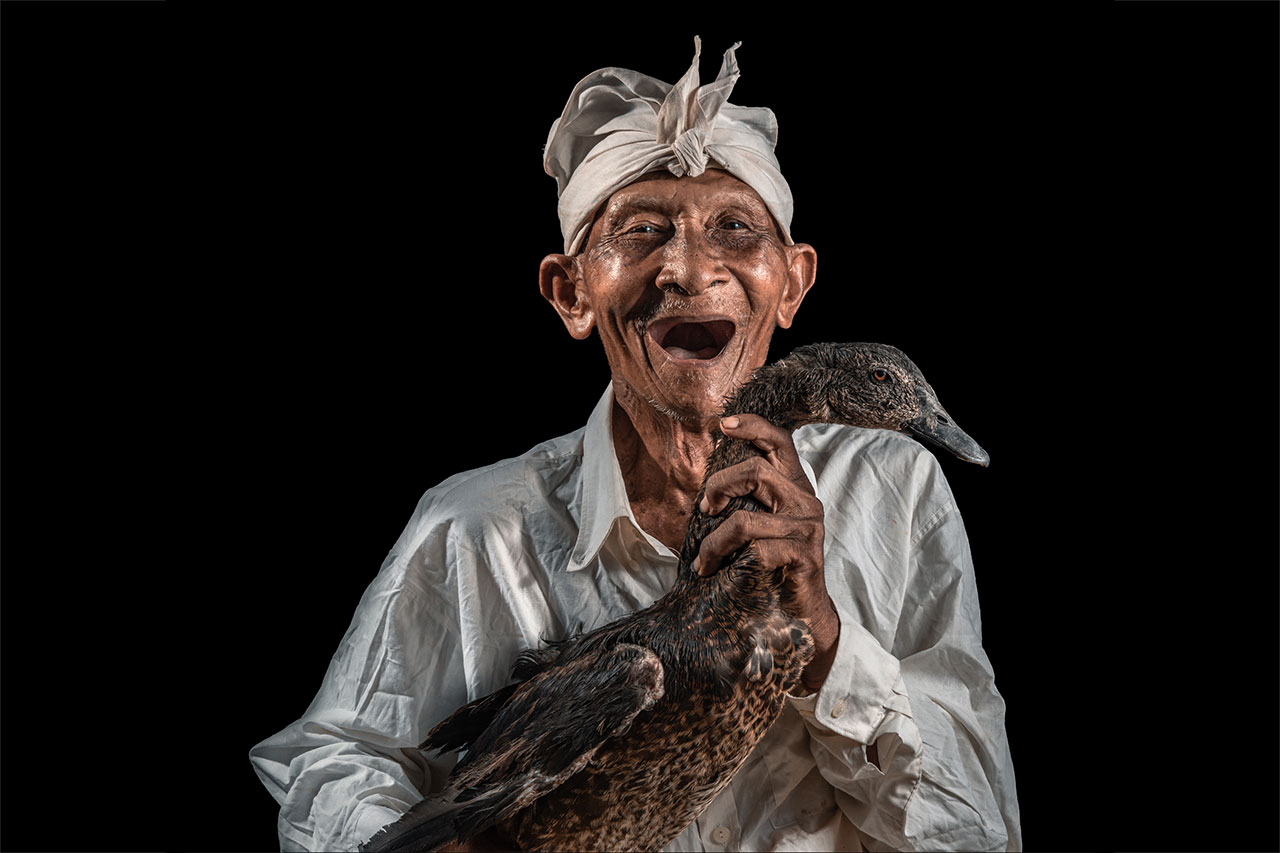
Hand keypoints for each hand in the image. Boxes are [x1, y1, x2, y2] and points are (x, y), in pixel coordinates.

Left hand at [691, 414, 840, 691]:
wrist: (798, 613)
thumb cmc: (768, 567)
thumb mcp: (753, 526)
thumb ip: (741, 501)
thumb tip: (705, 486)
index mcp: (793, 486)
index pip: (780, 442)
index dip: (753, 426)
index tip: (723, 425)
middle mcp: (805, 500)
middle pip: (755, 472)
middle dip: (718, 487)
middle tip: (704, 510)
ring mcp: (808, 527)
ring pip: (746, 519)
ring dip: (714, 542)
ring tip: (703, 562)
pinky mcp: (805, 554)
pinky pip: (756, 549)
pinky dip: (728, 561)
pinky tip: (720, 572)